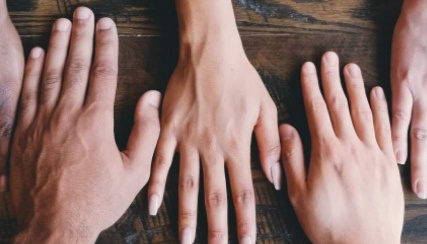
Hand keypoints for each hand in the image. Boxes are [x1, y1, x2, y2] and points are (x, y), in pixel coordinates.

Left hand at [9, 9, 160, 242]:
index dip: (106, 45)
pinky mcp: (21, 134)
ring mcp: (40, 123)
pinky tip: (36, 54)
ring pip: (48, 74)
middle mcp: (66, 115)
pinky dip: (31, 71)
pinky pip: (26, 94)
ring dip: (56, 45)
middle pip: (74, 65)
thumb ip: (146, 132)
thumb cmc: (95, 203)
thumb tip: (150, 98)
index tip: (108, 25)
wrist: (52, 227)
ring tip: (61, 23)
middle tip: (84, 13)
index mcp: (95, 122)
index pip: (102, 72)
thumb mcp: (133, 173)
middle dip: (81, 35)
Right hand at [147, 20, 280, 243]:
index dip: (246, 221)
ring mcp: (187, 141)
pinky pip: (159, 162)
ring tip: (185, 240)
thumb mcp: (265, 108)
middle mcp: (212, 149)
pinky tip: (152, 207)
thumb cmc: (241, 78)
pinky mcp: (168, 130)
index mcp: (237, 145)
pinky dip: (155, 186)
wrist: (209, 52)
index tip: (247, 243)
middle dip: (217, 229)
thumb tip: (275, 179)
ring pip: (186, 186)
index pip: (244, 193)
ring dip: (186, 216)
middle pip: (215, 197)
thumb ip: (270, 145)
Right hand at [283, 52, 403, 242]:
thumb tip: (285, 128)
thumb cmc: (328, 225)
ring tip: (351, 68)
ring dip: (357, 87)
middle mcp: (352, 147)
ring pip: (364, 112)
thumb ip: (292, 158)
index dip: (311, 87)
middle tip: (329, 57)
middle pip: (341, 105)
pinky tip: (378, 95)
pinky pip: (386, 129)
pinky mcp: (388, 165)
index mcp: (327, 153)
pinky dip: (382, 109)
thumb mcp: (299, 194)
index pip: (317, 111)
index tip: (308, 68)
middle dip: (332, 79)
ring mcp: (373, 154)